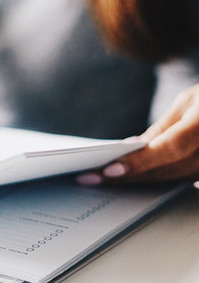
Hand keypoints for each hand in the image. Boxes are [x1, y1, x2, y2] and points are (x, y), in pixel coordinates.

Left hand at [77, 84, 198, 184]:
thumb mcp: (189, 101)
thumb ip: (163, 128)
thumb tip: (132, 149)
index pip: (171, 147)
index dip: (140, 161)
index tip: (109, 170)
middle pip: (169, 170)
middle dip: (129, 175)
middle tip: (92, 178)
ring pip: (176, 180)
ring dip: (140, 181)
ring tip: (105, 180)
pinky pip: (186, 182)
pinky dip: (159, 180)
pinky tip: (134, 179)